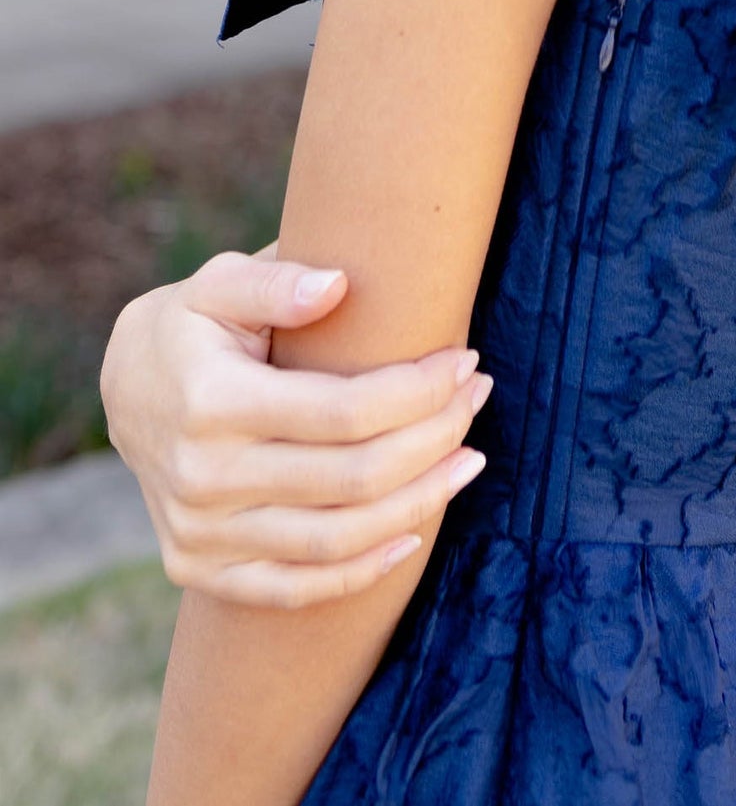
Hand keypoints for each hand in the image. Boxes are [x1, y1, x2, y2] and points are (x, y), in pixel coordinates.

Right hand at [99, 242, 492, 607]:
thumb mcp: (219, 282)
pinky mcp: (198, 569)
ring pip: (337, 540)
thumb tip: (336, 286)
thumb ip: (275, 281)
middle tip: (479, 396)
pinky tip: (416, 534)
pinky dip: (363, 571)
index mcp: (211, 401)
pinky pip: (296, 589)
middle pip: (353, 477)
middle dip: (435, 436)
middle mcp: (202, 477)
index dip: (418, 391)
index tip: (464, 359)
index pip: (344, 411)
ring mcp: (199, 533)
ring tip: (470, 459)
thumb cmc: (193, 323)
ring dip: (420, 502)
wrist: (124, 389)